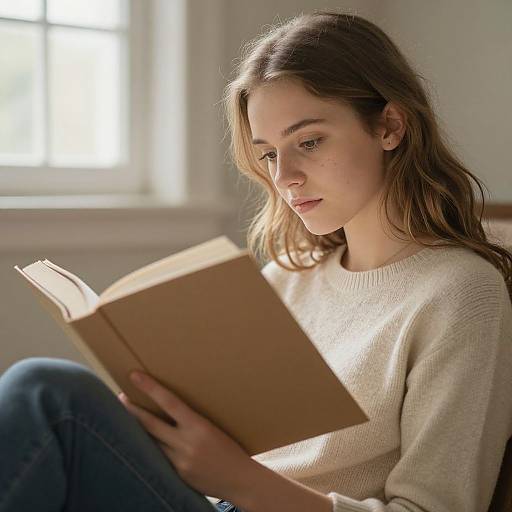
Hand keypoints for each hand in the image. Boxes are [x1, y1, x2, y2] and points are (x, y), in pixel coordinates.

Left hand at [118, 371, 256, 500]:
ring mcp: (179, 462)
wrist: (240, 480)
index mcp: (199, 426)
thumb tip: (170, 409)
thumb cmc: (230, 449)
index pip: (169, 402)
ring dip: (137, 431)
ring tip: (126, 419)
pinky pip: (157, 459)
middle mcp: (186, 443)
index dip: (150, 388)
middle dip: (132, 409)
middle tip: (120, 396)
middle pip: (150, 424)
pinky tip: (142, 444)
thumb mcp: (213, 428)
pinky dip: (149, 449)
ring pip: (150, 442)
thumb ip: (192, 421)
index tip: (135, 376)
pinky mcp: (176, 476)